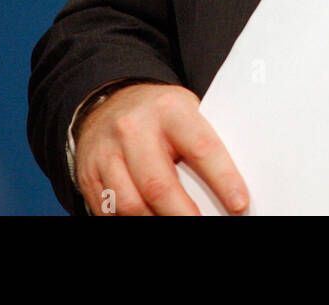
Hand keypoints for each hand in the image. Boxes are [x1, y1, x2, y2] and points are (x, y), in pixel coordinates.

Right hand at [73, 82, 248, 215]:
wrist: (111, 101)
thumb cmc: (160, 114)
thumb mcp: (186, 113)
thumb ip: (202, 143)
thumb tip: (230, 189)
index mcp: (170, 110)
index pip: (201, 148)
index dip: (223, 180)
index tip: (239, 204)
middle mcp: (135, 129)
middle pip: (159, 185)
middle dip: (184, 215)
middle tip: (203, 226)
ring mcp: (108, 152)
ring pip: (131, 204)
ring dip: (155, 221)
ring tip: (177, 223)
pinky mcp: (89, 173)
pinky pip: (108, 210)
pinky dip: (130, 220)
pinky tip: (148, 219)